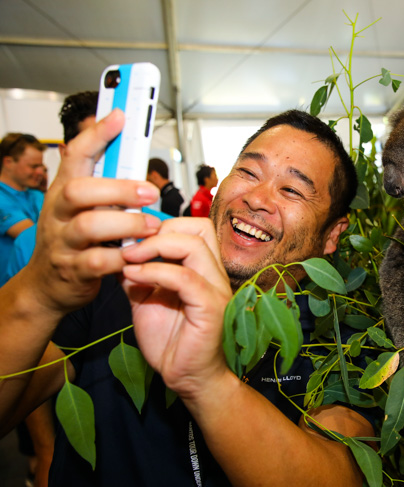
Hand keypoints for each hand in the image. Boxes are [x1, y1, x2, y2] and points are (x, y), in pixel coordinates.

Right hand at [26, 110, 160, 315]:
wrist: (49, 285)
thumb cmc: (73, 240)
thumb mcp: (82, 206)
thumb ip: (103, 181)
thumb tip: (129, 148)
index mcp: (63, 191)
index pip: (75, 155)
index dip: (97, 134)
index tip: (121, 116)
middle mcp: (58, 213)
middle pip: (79, 191)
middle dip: (118, 188)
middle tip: (151, 192)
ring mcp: (63, 242)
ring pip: (89, 226)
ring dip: (127, 223)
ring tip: (152, 225)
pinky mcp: (74, 271)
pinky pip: (98, 262)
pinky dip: (123, 257)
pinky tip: (140, 254)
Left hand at [119, 217, 232, 398]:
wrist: (186, 377)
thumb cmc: (171, 341)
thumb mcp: (146, 300)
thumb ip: (138, 275)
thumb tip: (120, 253)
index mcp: (204, 268)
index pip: (195, 227)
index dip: (164, 225)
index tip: (133, 240)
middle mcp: (215, 274)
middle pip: (199, 227)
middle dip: (161, 229)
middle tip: (132, 246)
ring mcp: (216, 289)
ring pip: (194, 245)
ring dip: (155, 247)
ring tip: (129, 260)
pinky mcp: (210, 307)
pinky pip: (185, 278)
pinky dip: (156, 272)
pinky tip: (134, 278)